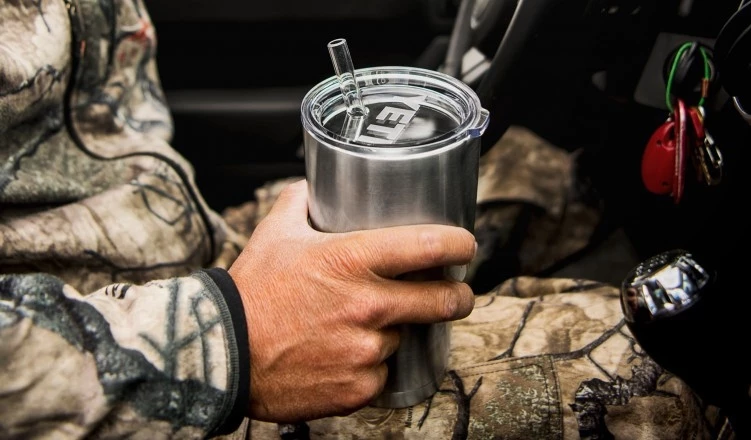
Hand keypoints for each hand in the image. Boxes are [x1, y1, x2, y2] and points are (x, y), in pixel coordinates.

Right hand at [229, 179, 475, 422]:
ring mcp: (366, 350)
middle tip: (454, 294)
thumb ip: (300, 202)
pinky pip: (381, 373)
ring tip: (356, 327)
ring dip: (392, 332)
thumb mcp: (274, 234)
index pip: (430, 245)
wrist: (223, 353)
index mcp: (352, 260)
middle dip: (458, 296)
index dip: (459, 244)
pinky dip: (369, 366)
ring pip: (404, 338)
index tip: (465, 245)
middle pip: (444, 300)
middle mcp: (368, 305)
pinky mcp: (359, 387)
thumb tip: (313, 185)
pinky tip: (342, 356)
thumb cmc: (252, 292)